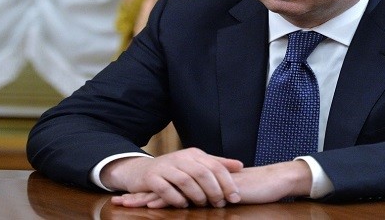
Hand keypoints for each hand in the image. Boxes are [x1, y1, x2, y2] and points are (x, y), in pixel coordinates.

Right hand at [102, 147, 242, 207]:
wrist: (141, 170)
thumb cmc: (175, 169)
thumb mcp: (197, 164)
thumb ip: (217, 164)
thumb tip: (240, 165)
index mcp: (194, 154)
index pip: (215, 166)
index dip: (227, 182)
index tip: (235, 197)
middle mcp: (181, 158)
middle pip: (202, 173)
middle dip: (214, 190)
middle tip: (220, 203)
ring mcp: (165, 167)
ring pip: (185, 181)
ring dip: (197, 195)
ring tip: (203, 205)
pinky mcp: (151, 177)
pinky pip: (166, 189)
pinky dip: (176, 198)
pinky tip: (183, 205)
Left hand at [108, 159, 312, 207]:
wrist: (267, 182)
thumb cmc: (250, 190)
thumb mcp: (226, 193)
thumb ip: (212, 194)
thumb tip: (201, 201)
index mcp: (196, 183)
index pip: (169, 187)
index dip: (150, 193)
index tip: (131, 198)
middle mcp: (194, 181)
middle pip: (162, 188)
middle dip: (140, 195)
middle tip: (117, 200)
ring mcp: (198, 184)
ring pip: (167, 191)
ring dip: (146, 198)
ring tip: (125, 203)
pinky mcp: (203, 190)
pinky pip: (182, 196)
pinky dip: (166, 200)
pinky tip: (152, 204)